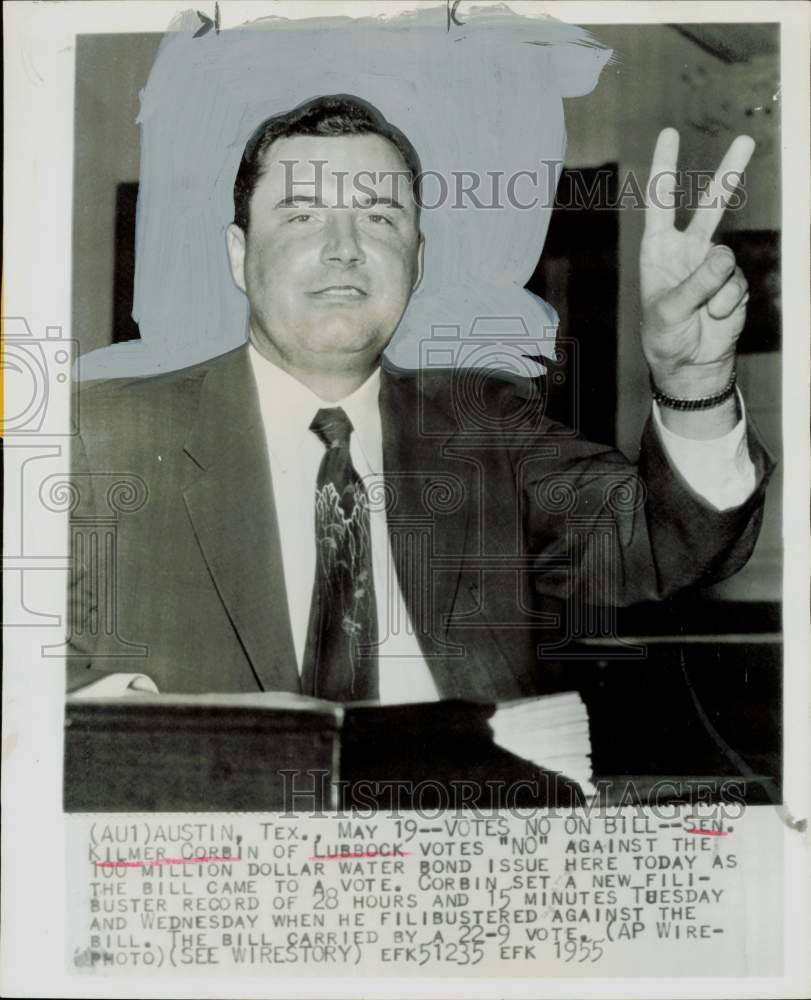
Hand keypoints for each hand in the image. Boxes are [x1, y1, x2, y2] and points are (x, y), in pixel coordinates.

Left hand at [641, 128, 754, 397]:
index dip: (666, 168)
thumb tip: (726, 257)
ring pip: (728, 257)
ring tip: (703, 311)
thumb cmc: (666, 338)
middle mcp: (687, 251)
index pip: (661, 203)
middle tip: (746, 141)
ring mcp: (713, 266)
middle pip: (710, 206)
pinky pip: (738, 285)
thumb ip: (696, 284)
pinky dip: (728, 304)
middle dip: (728, 174)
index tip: (670, 134)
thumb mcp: (669, 312)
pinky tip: (715, 318)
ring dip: (717, 288)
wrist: (691, 365)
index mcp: (658, 251)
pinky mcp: (734, 283)